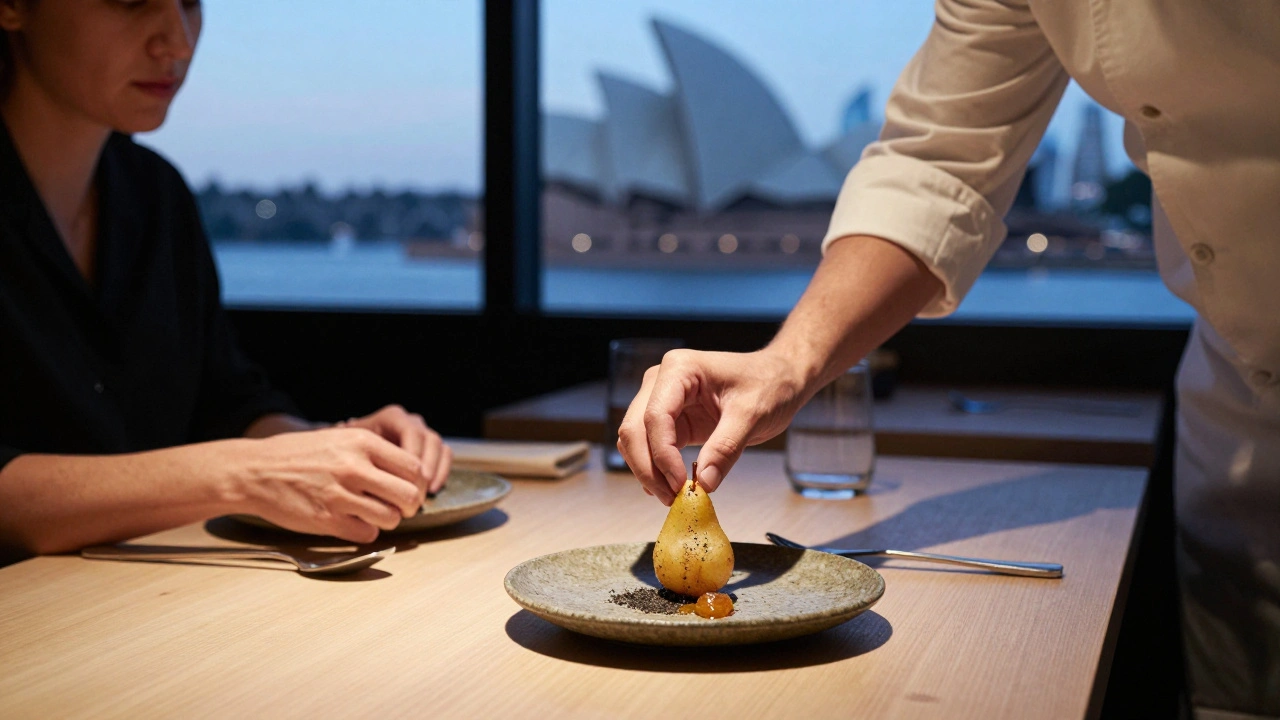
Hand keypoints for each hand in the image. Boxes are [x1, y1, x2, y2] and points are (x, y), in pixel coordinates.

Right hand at [237, 427, 428, 542]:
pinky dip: (365, 531)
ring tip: (373, 514)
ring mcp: (340, 494)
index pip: (414, 468)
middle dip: (409, 506)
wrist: (254, 471)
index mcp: (362, 442)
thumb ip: (373, 452)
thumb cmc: (298, 455)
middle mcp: (355, 467)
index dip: (417, 483)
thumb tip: (409, 473)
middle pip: (409, 495)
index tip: (409, 489)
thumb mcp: (339, 438)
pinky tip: (353, 522)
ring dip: (387, 520)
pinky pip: (366, 533)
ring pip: (391, 517)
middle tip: (399, 507)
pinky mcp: (327, 519)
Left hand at [339, 405, 451, 499]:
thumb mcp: (352, 447)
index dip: (413, 454)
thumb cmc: (352, 450)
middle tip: (418, 488)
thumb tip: (367, 470)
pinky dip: (442, 472)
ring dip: (435, 470)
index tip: (406, 478)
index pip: (411, 431)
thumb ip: (360, 453)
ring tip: (425, 491)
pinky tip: (432, 489)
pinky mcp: (432, 446)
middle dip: (425, 466)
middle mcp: (411, 421)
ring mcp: (424, 432)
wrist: (356, 449)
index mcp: (392, 417)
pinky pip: (445, 455)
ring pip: (439, 446)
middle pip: (428, 439)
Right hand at [616, 348, 808, 504]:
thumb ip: (726, 447)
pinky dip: (656, 469)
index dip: (662, 454)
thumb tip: (704, 483)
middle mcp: (661, 381)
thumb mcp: (752, 415)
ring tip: (673, 496)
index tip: (680, 484)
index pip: (655, 416)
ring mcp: (662, 400)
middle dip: (648, 467)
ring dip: (648, 471)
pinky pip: (650, 447)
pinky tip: (671, 487)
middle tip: (671, 498)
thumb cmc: (768, 384)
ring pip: (635, 441)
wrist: (778, 378)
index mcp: (679, 369)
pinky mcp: (669, 420)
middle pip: (634, 429)